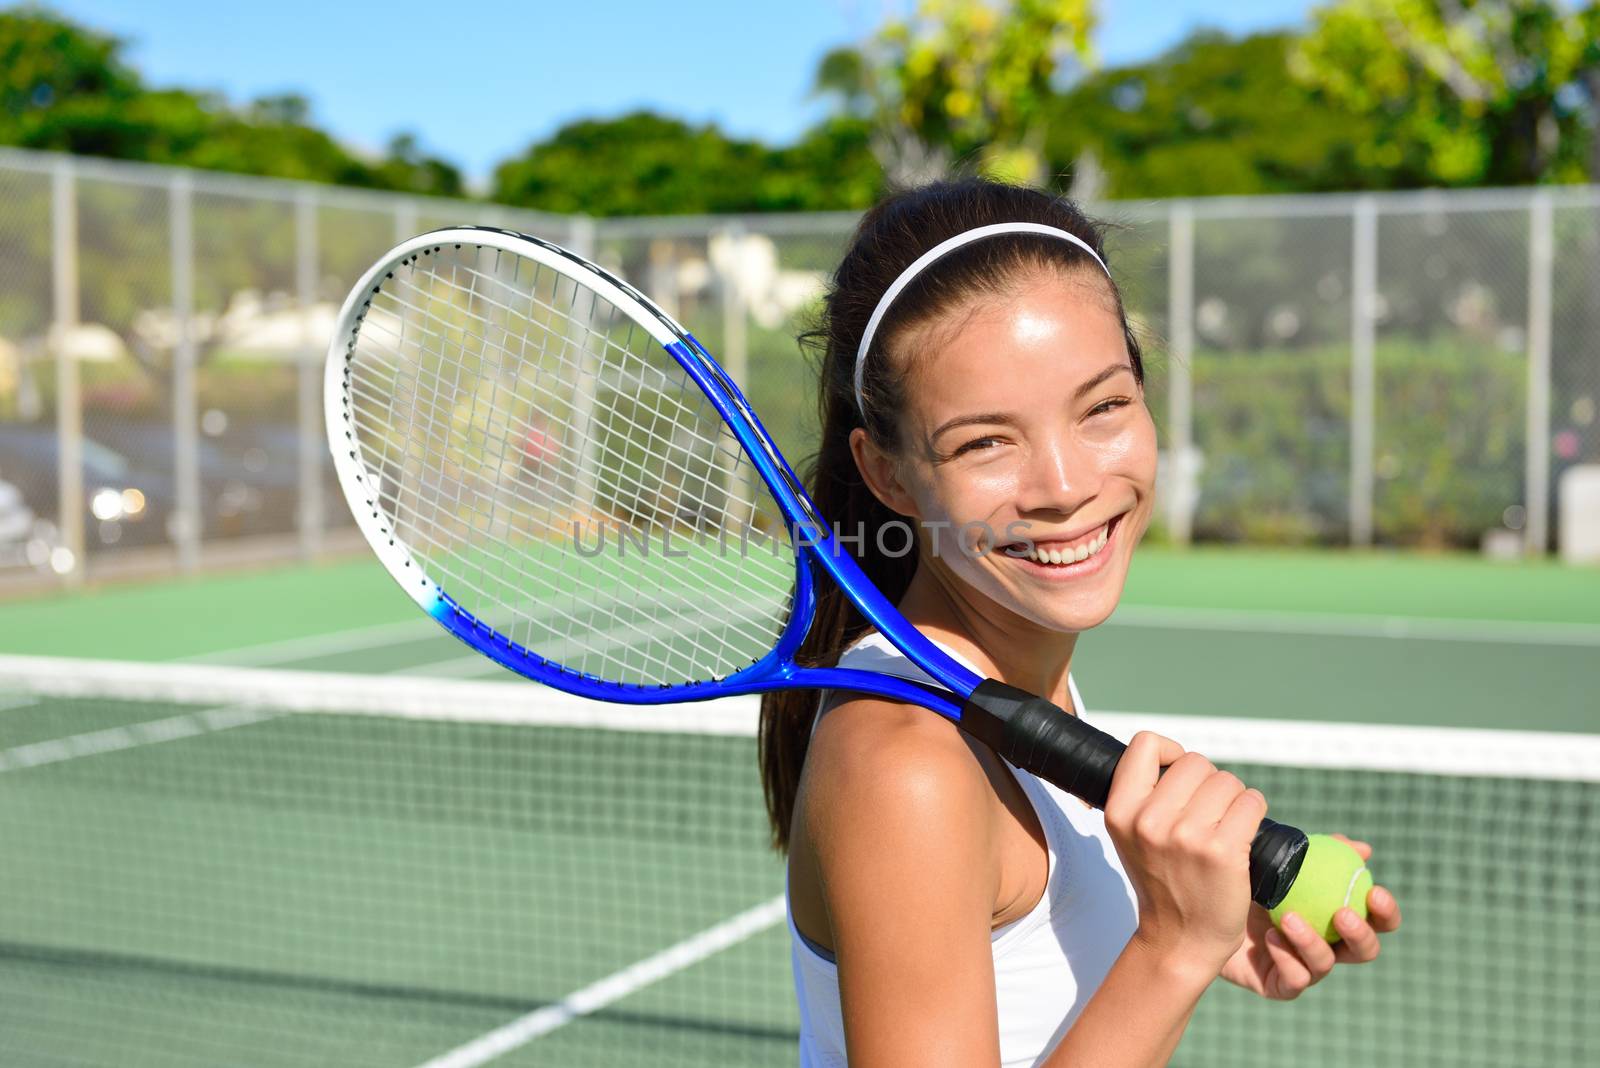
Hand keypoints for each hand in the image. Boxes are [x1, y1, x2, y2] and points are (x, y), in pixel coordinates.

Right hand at [1104, 732, 1266, 974]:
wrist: (1181, 939)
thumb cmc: (1162, 882)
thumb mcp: (1132, 836)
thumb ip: (1142, 796)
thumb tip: (1173, 754)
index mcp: (1120, 811)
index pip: (1145, 744)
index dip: (1170, 752)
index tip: (1178, 775)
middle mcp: (1149, 821)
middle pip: (1195, 761)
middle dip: (1208, 782)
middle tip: (1207, 814)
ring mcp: (1186, 836)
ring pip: (1227, 781)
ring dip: (1234, 798)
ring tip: (1225, 827)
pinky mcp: (1222, 851)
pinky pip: (1252, 802)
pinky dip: (1255, 811)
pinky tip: (1246, 833)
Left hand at [1220, 835, 1402, 998]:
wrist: (1201, 908)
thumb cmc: (1245, 881)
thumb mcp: (1278, 861)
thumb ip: (1317, 852)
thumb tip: (1361, 848)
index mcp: (1333, 915)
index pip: (1376, 919)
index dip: (1385, 911)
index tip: (1375, 891)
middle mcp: (1325, 943)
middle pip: (1364, 950)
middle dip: (1361, 934)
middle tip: (1342, 913)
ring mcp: (1303, 967)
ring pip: (1325, 964)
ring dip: (1312, 941)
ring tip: (1289, 918)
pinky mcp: (1278, 985)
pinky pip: (1293, 979)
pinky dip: (1285, 958)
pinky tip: (1269, 938)